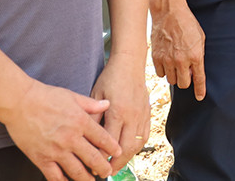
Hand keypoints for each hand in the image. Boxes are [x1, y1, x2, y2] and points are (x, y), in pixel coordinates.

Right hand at [2, 78, 117, 180]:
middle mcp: (71, 138)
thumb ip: (91, 104)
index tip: (117, 153)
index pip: (102, 139)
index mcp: (80, 121)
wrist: (19, 102)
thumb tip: (107, 104)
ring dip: (86, 179)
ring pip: (76, 171)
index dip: (112, 148)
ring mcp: (56, 150)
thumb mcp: (72, 96)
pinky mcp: (41, 158)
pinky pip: (55, 176)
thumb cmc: (44, 96)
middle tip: (107, 172)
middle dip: (103, 168)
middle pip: (93, 158)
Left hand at [92, 53, 151, 169]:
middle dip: (115, 163)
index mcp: (118, 111)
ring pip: (137, 144)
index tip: (92, 164)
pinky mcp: (148, 113)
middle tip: (105, 171)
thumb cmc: (110, 77)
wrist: (130, 63)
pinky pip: (145, 135)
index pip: (109, 141)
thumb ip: (93, 115)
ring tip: (116, 164)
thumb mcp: (96, 94)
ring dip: (127, 157)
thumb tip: (86, 136)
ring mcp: (142, 115)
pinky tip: (129, 150)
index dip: (101, 156)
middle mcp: (132, 116)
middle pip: (126, 148)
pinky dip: (137, 146)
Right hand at [151, 0, 206, 99]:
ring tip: (175, 63)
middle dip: (186, 80)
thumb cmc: (187, 23)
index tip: (199, 97)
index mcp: (196, 56)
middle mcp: (181, 61)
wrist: (169, 13)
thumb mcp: (200, 38)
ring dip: (174, 75)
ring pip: (171, 80)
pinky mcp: (156, 57)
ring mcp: (168, 60)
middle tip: (185, 71)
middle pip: (183, 84)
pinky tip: (166, 61)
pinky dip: (164, 70)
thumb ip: (198, 56)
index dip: (200, 90)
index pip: (199, 80)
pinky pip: (160, 74)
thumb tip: (194, 71)